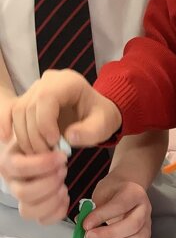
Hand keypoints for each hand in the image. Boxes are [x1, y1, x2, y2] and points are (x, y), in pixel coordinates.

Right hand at [0, 69, 121, 153]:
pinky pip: (12, 111)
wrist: (97, 112)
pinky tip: (7, 139)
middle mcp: (48, 82)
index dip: (45, 123)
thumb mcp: (104, 126)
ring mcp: (35, 89)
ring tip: (41, 154)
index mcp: (68, 82)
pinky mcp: (29, 100)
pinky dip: (8, 125)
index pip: (46, 98)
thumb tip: (68, 138)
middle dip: (35, 136)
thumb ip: (90, 133)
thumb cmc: (102, 117)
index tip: (54, 143)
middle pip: (28, 107)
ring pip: (18, 111)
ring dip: (26, 137)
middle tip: (48, 155)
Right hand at [0, 137, 68, 222]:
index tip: (62, 157)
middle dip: (49, 184)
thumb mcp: (35, 135)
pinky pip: (43, 220)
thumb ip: (39, 137)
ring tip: (64, 187)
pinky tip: (65, 197)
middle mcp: (12, 183)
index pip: (19, 167)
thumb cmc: (38, 145)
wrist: (36, 155)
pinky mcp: (35, 210)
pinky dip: (58, 212)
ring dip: (52, 200)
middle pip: (24, 193)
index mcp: (8, 163)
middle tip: (64, 171)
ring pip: (29, 211)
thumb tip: (48, 143)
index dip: (43, 164)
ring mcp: (22, 200)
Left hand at [84, 174, 151, 237]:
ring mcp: (147, 225)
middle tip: (90, 236)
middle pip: (133, 226)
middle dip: (109, 234)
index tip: (86, 224)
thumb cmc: (115, 192)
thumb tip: (81, 223)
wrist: (127, 190)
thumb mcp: (101, 193)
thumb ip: (93, 209)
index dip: (101, 216)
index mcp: (134, 194)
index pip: (120, 206)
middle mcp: (144, 210)